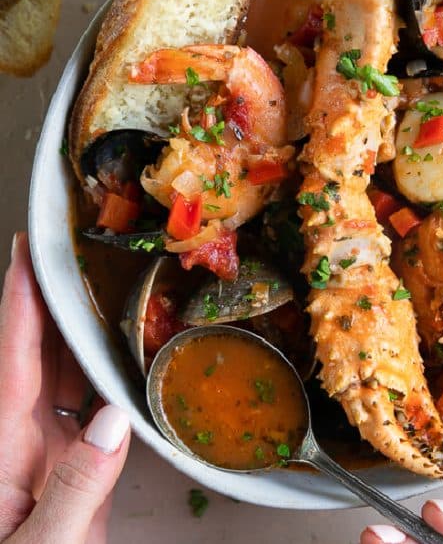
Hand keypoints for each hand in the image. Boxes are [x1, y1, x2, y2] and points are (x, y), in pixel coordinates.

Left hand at [0, 233, 130, 543]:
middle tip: (76, 252)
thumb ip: (74, 489)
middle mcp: (25, 438)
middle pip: (41, 353)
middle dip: (55, 299)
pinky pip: (100, 407)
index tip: (26, 253)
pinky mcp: (82, 466)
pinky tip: (130, 352)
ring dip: (87, 331)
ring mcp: (53, 450)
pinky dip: (114, 375)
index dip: (19, 301)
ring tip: (108, 287)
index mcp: (1, 449)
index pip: (12, 358)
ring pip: (70, 374)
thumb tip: (113, 422)